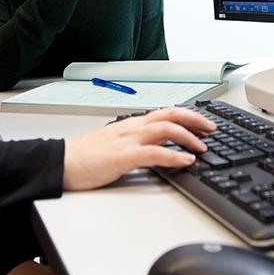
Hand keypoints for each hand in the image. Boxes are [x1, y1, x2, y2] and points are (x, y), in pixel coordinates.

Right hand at [62, 107, 216, 190]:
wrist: (61, 162)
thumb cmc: (85, 156)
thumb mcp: (115, 143)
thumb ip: (136, 142)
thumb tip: (157, 147)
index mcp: (131, 124)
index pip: (165, 112)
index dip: (188, 115)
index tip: (204, 123)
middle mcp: (132, 127)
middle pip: (170, 114)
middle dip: (195, 119)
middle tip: (212, 129)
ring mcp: (127, 140)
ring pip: (165, 129)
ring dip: (189, 136)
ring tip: (203, 147)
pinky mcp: (122, 157)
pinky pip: (154, 153)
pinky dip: (174, 156)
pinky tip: (186, 161)